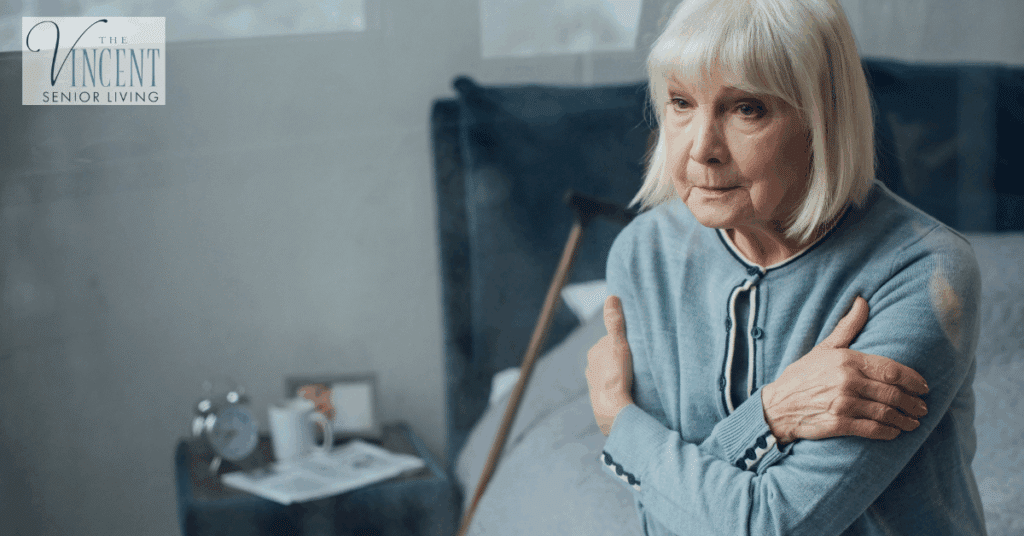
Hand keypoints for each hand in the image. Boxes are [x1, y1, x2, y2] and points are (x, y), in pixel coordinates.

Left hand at [586, 295, 634, 435]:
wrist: (613, 409)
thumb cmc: (616, 374)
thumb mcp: (619, 343)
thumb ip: (615, 321)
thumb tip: (612, 297)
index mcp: (593, 353)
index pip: (610, 342)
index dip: (624, 343)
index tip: (636, 348)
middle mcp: (590, 368)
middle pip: (609, 358)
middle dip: (620, 359)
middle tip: (637, 364)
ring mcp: (594, 385)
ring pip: (610, 374)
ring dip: (619, 375)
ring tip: (635, 379)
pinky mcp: (600, 400)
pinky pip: (611, 389)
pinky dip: (618, 388)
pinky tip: (629, 391)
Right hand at [761, 296, 929, 444]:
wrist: (776, 406)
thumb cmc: (802, 375)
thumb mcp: (824, 348)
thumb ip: (848, 327)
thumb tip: (862, 300)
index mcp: (847, 360)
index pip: (891, 370)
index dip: (914, 380)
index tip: (924, 387)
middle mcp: (847, 381)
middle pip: (893, 393)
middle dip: (913, 403)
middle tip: (922, 408)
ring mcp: (842, 404)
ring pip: (885, 412)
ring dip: (905, 420)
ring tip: (913, 422)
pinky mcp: (838, 424)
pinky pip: (872, 429)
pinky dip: (888, 432)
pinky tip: (894, 433)